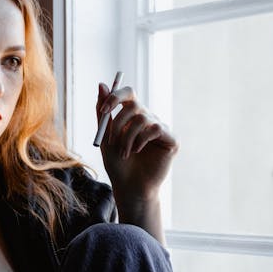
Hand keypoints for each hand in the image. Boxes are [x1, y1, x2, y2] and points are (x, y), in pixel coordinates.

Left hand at [96, 82, 177, 217]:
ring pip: (142, 118)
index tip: (103, 111)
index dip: (115, 97)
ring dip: (127, 137)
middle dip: (118, 122)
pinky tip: (138, 151)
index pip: (127, 93)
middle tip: (111, 140)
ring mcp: (160, 128)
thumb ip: (103, 113)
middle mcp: (148, 118)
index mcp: (133, 116)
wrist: (130, 187)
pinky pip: (155, 128)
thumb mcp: (105, 137)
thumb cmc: (118, 165)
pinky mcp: (171, 140)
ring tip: (124, 153)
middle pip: (134, 104)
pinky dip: (142, 139)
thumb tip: (101, 84)